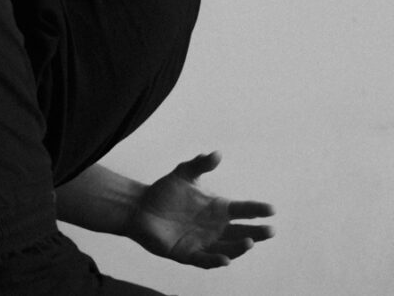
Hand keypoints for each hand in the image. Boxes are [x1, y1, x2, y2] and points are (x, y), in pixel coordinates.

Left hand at [126, 151, 274, 268]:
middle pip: (241, 232)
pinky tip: (225, 258)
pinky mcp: (189, 254)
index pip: (242, 210)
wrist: (141, 208)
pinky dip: (216, 260)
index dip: (257, 209)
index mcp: (217, 209)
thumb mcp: (183, 173)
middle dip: (257, 233)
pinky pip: (206, 260)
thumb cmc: (165, 191)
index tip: (271, 209)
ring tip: (249, 241)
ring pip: (228, 248)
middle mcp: (215, 228)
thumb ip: (200, 164)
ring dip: (239, 247)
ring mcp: (204, 242)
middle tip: (270, 230)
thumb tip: (217, 153)